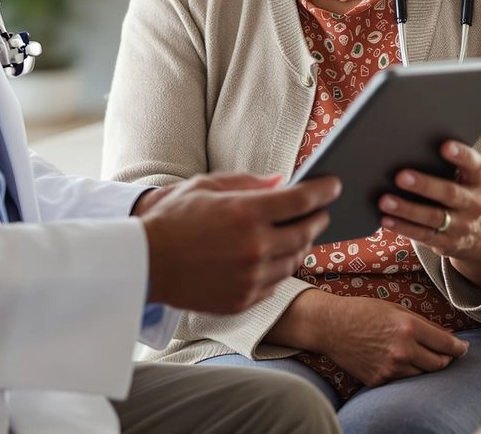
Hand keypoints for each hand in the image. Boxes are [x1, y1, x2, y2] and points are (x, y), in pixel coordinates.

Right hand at [137, 172, 340, 313]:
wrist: (146, 262)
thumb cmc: (174, 218)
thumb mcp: (207, 186)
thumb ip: (249, 183)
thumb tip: (282, 182)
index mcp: (246, 212)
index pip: (300, 200)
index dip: (322, 190)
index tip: (333, 185)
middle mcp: (255, 246)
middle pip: (305, 231)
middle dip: (318, 217)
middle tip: (320, 210)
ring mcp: (251, 276)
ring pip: (295, 260)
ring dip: (301, 243)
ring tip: (299, 232)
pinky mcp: (245, 299)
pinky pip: (276, 282)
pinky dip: (281, 266)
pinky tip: (274, 255)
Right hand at [273, 290, 468, 386]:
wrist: (330, 325)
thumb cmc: (361, 311)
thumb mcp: (393, 308)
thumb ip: (421, 323)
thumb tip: (446, 338)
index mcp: (408, 327)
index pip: (446, 344)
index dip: (459, 347)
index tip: (463, 349)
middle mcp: (403, 350)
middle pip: (439, 364)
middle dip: (444, 359)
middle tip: (443, 353)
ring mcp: (392, 368)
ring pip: (423, 375)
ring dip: (425, 367)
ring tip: (416, 356)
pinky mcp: (381, 380)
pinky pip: (403, 381)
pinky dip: (405, 372)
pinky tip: (397, 361)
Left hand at [378, 140, 480, 290]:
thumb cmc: (461, 190)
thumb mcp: (465, 177)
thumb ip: (445, 164)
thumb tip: (408, 146)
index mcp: (480, 180)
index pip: (474, 165)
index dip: (461, 155)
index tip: (444, 146)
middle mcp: (475, 203)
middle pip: (450, 193)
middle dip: (425, 185)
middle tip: (401, 177)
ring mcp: (462, 226)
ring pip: (434, 217)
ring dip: (407, 209)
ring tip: (385, 201)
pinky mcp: (449, 243)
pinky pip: (424, 236)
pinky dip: (403, 228)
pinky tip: (386, 219)